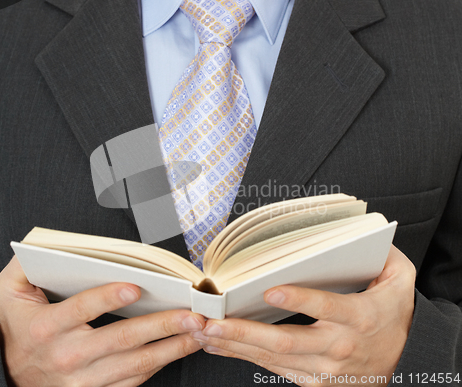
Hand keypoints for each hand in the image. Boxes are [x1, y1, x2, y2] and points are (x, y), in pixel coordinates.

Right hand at [0, 256, 204, 386]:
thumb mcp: (10, 290)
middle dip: (161, 325)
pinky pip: (132, 381)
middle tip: (191, 314)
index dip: (108, 298)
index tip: (136, 287)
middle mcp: (67, 356)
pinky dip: (158, 365)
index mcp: (47, 327)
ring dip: (170, 348)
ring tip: (197, 332)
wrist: (6, 372)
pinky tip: (179, 348)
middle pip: (120, 340)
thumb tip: (42, 245)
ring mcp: (82, 380)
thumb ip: (24, 264)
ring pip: (134, 365)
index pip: (81, 310)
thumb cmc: (17, 325)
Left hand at [191, 245, 415, 385]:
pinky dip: (243, 356)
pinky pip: (272, 369)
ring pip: (273, 358)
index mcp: (359, 318)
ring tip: (203, 332)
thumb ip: (385, 256)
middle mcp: (339, 347)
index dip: (299, 300)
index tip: (270, 290)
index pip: (327, 308)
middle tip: (212, 322)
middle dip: (244, 332)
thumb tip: (366, 234)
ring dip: (235, 345)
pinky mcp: (312, 380)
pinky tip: (218, 345)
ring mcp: (323, 369)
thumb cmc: (393, 316)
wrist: (403, 361)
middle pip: (287, 341)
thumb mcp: (399, 280)